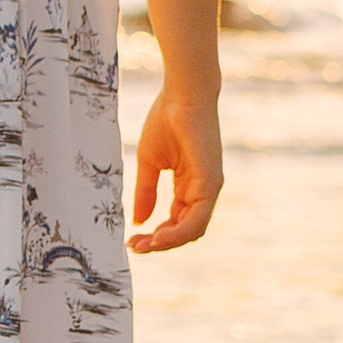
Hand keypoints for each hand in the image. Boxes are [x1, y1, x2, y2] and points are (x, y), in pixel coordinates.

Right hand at [130, 84, 219, 252]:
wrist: (181, 95)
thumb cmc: (166, 120)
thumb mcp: (149, 163)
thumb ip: (146, 192)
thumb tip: (139, 220)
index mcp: (189, 186)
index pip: (177, 222)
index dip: (155, 236)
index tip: (131, 239)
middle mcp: (202, 190)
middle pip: (185, 231)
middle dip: (159, 244)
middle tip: (134, 246)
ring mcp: (209, 187)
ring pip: (192, 230)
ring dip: (167, 243)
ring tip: (143, 244)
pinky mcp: (210, 182)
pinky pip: (197, 218)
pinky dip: (178, 232)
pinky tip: (158, 236)